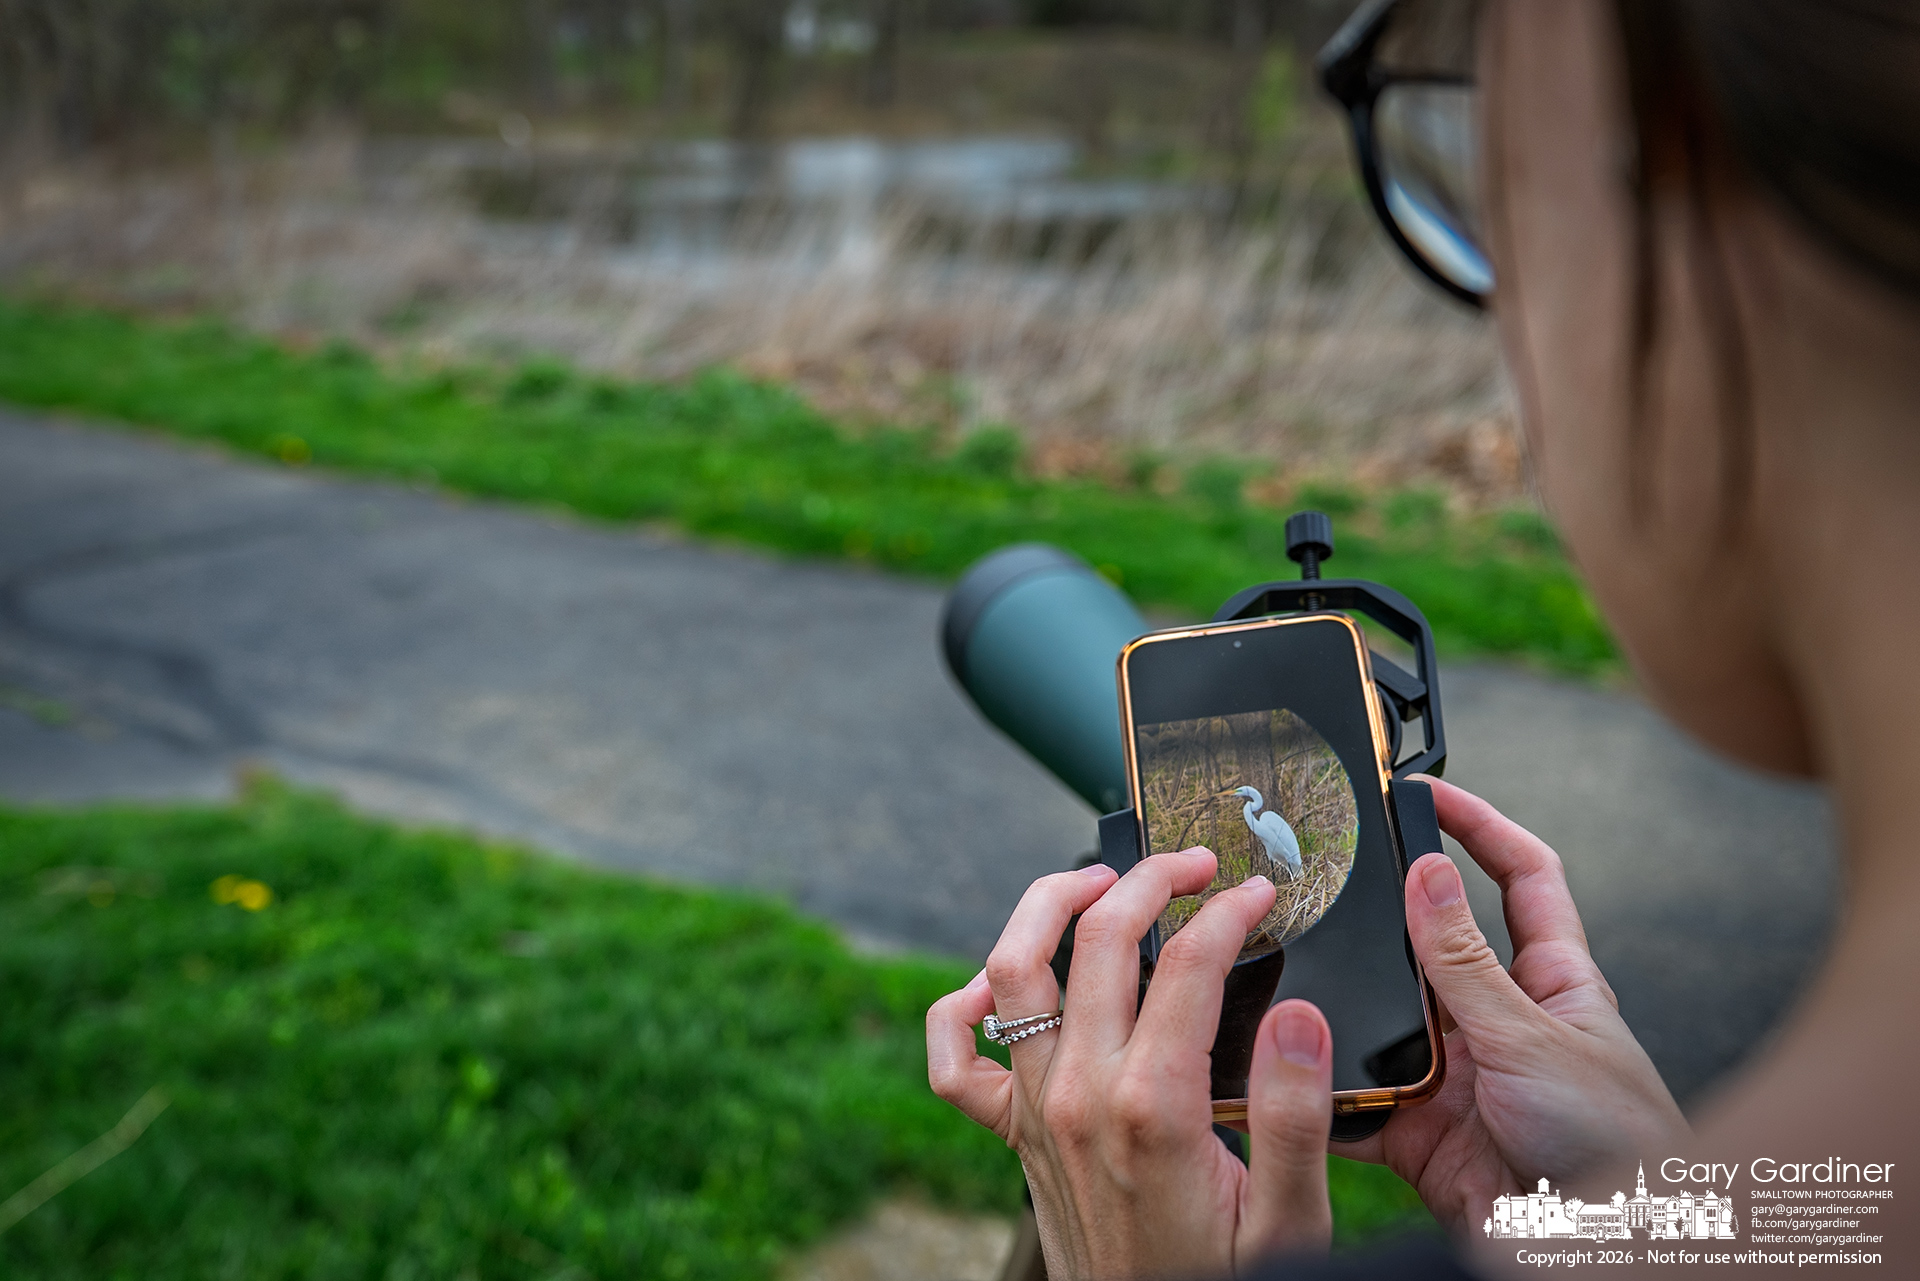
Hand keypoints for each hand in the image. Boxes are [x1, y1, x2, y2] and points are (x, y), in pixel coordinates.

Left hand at [927, 850, 1336, 1278]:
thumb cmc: (1221, 1280)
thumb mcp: (1289, 1220)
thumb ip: (1295, 1117)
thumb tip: (1299, 1017)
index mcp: (1154, 1106)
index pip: (1191, 963)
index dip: (1231, 910)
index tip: (1261, 893)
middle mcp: (1079, 1093)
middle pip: (1098, 938)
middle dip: (1149, 877)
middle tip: (1193, 864)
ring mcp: (1034, 1107)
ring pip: (1013, 967)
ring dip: (1051, 903)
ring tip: (1102, 881)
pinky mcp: (1010, 1132)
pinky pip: (955, 1056)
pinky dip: (964, 1003)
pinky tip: (1001, 981)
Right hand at [1336, 777, 1689, 1232]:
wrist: (1607, 1249)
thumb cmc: (1620, 1146)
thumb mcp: (1535, 1037)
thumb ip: (1467, 962)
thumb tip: (1426, 871)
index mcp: (1555, 983)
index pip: (1521, 878)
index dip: (1481, 827)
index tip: (1427, 792)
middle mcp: (1502, 1022)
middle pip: (1432, 945)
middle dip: (1384, 918)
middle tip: (1330, 877)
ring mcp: (1459, 1077)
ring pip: (1384, 1020)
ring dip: (1350, 1010)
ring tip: (1304, 977)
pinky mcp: (1421, 1134)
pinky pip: (1359, 1101)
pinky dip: (1325, 1091)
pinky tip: (1293, 1071)